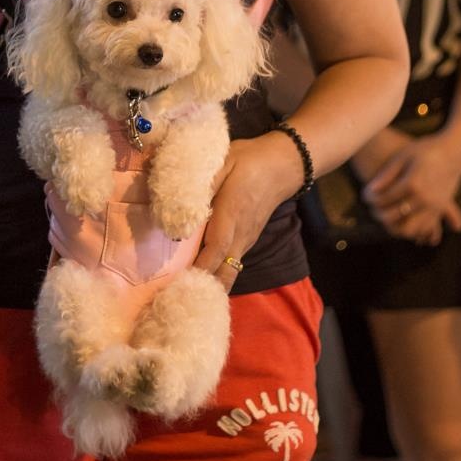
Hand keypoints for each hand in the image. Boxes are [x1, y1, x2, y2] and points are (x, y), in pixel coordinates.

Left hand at [194, 133, 300, 286]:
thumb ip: (202, 184)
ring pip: (229, 272)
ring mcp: (246, 240)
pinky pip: (232, 264)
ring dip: (210, 285)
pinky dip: (217, 275)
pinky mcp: (247, 240)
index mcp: (232, 214)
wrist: (283, 165)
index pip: (216, 250)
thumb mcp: (223, 162)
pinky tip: (198, 278)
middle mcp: (241, 234)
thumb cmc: (249, 161)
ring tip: (182, 294)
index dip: (200, 269)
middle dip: (204, 289)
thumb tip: (179, 207)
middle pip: (225, 273)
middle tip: (177, 299)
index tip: (180, 284)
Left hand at [361, 132, 460, 244]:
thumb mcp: (403, 156)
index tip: (365, 194)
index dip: (370, 198)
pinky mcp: (440, 209)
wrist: (454, 151)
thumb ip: (387, 175)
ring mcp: (434, 206)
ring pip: (409, 229)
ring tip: (386, 214)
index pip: (384, 199)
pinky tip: (402, 220)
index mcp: (412, 184)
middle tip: (372, 207)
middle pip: (393, 217)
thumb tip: (370, 190)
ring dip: (394, 226)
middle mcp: (424, 198)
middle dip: (379, 214)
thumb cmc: (426, 149)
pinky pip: (424, 227)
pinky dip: (411, 228)